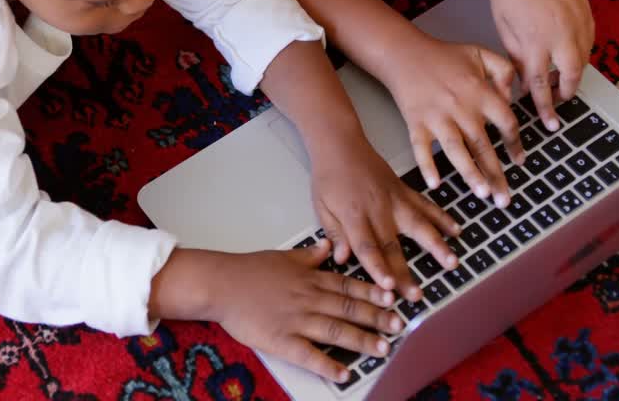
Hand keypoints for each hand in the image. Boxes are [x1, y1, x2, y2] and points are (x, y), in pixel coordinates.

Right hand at [211, 240, 403, 382]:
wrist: (220, 283)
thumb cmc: (248, 270)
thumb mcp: (283, 256)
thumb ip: (310, 255)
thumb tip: (328, 246)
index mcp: (310, 279)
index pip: (348, 285)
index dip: (372, 293)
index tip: (392, 298)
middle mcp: (309, 299)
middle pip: (349, 308)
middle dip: (376, 318)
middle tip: (398, 326)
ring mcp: (296, 320)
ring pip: (336, 330)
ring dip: (361, 340)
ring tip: (383, 349)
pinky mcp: (281, 340)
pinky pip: (309, 355)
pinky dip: (327, 365)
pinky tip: (343, 373)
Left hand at [310, 139, 460, 300]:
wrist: (341, 143)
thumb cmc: (328, 177)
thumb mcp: (320, 205)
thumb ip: (334, 233)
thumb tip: (342, 260)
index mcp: (353, 215)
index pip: (367, 247)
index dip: (378, 269)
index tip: (388, 289)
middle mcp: (378, 209)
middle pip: (393, 245)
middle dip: (405, 272)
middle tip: (417, 295)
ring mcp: (395, 199)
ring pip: (418, 225)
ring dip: (436, 245)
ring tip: (452, 263)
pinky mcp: (405, 190)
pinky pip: (426, 205)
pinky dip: (442, 217)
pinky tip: (456, 231)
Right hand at [383, 35, 524, 206]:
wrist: (406, 54)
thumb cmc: (444, 56)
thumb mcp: (481, 53)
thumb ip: (504, 70)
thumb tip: (512, 97)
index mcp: (480, 92)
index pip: (506, 123)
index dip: (515, 144)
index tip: (519, 161)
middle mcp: (461, 108)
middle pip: (483, 146)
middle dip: (496, 174)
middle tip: (505, 199)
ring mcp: (437, 118)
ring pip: (457, 151)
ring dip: (470, 174)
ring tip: (483, 195)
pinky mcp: (416, 123)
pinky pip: (421, 149)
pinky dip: (427, 166)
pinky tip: (435, 184)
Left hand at [491, 0, 593, 130]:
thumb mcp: (504, 24)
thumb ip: (518, 54)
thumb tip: (527, 80)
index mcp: (535, 40)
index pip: (541, 84)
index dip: (545, 107)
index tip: (549, 123)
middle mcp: (561, 34)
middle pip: (572, 76)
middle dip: (567, 93)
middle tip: (559, 102)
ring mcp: (578, 22)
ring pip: (583, 59)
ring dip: (574, 73)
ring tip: (561, 80)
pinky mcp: (587, 11)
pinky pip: (589, 40)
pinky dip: (580, 52)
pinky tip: (569, 55)